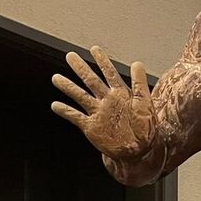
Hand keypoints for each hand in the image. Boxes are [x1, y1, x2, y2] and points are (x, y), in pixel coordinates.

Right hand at [51, 46, 156, 161]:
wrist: (139, 151)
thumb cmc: (146, 128)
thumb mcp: (145, 104)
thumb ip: (139, 84)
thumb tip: (136, 63)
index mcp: (120, 94)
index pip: (109, 73)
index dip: (102, 61)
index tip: (94, 49)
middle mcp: (107, 101)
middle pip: (91, 81)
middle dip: (81, 68)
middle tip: (70, 56)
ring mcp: (98, 113)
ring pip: (80, 96)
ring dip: (69, 87)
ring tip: (56, 78)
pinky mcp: (91, 127)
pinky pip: (76, 117)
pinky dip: (65, 111)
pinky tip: (55, 105)